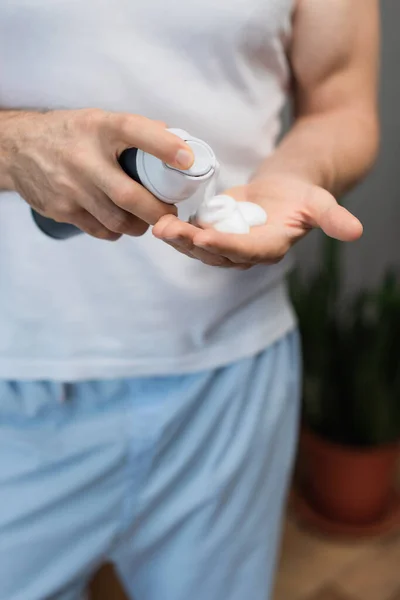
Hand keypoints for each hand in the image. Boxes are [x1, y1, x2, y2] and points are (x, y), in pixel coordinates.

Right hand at [3, 109, 192, 239]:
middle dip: (158, 212)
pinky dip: (117, 230)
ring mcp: (71, 188)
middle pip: (130, 196)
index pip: (135, 132)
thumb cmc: (68, 135)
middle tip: (169, 213)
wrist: (18, 150)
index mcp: (98, 128)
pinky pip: (101, 230)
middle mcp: (84, 158)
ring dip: (139, 225)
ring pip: (118, 220)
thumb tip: (175, 142)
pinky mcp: (62, 210)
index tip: (187, 159)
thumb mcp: (97, 121)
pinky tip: (119, 221)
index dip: (164, 146)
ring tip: (145, 218)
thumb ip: (133, 132)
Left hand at [153, 175, 362, 267]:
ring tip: (159, 225)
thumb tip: (357, 232)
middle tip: (168, 230)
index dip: (227, 246)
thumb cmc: (302, 196)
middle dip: (192, 245)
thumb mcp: (319, 202)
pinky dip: (177, 229)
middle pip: (216, 254)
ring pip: (200, 248)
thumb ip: (333, 218)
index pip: (248, 252)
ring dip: (179, 240)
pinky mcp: (214, 233)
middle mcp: (246, 253)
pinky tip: (160, 218)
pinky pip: (193, 235)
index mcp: (270, 248)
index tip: (206, 237)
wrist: (284, 192)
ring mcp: (227, 245)